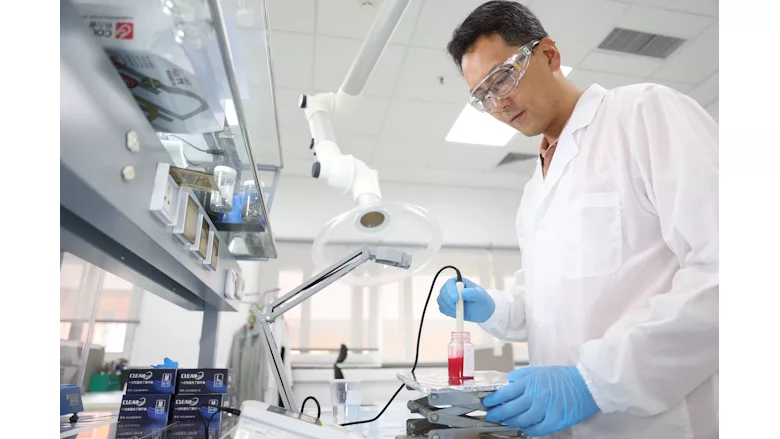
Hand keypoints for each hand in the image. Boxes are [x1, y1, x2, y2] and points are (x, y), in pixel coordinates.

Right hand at [437, 277, 494, 322]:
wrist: (483, 312)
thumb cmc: (483, 301)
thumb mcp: (482, 296)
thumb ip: (474, 293)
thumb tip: (463, 293)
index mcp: (460, 282)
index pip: (450, 283)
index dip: (450, 291)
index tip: (456, 299)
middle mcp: (452, 288)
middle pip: (443, 292)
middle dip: (448, 301)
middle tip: (457, 308)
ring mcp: (448, 297)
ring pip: (440, 300)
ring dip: (448, 307)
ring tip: (459, 311)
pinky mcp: (447, 306)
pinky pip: (442, 308)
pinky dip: (447, 312)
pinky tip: (456, 313)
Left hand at [483, 366, 598, 436]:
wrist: (587, 384)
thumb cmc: (563, 377)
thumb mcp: (539, 370)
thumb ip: (521, 376)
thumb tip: (507, 382)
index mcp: (530, 382)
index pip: (506, 392)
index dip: (494, 399)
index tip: (487, 403)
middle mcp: (536, 396)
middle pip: (511, 409)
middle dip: (498, 414)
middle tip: (491, 416)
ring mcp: (546, 409)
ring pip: (522, 420)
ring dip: (511, 422)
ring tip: (506, 422)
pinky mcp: (555, 420)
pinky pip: (537, 429)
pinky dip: (528, 430)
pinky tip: (524, 428)